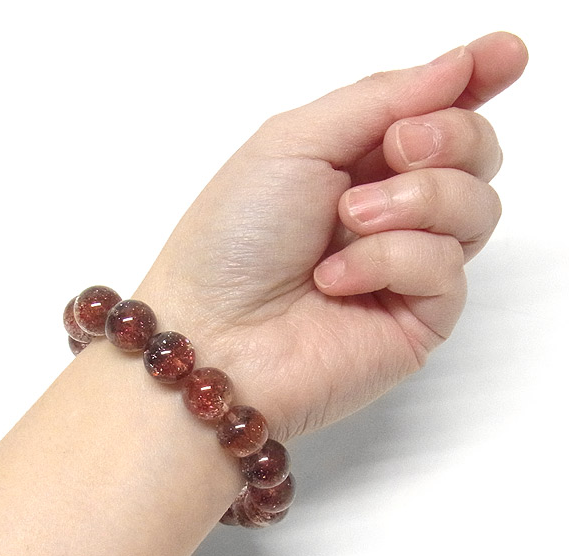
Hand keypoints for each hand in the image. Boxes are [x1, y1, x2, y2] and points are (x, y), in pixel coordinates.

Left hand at [136, 32, 527, 442]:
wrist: (212, 337)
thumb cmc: (233, 238)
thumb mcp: (294, 143)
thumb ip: (378, 101)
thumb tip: (458, 66)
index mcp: (356, 162)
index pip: (436, 112)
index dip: (476, 81)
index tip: (507, 54)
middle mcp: (391, 210)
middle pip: (475, 155)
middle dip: (450, 136)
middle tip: (399, 147)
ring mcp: (407, 265)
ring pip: (477, 207)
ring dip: (416, 199)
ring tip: (349, 219)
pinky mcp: (419, 317)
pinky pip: (446, 267)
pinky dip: (389, 261)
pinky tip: (336, 281)